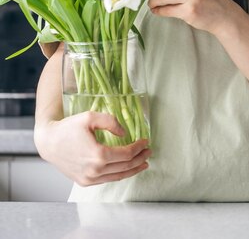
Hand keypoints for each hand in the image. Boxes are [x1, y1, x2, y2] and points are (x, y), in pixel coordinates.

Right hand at [34, 112, 151, 186]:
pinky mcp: (84, 182)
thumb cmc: (68, 127)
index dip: (139, 147)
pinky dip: (119, 174)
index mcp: (98, 155)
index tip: (146, 141)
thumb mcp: (90, 117)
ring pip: (117, 176)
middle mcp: (95, 171)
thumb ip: (111, 122)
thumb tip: (125, 133)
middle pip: (125, 167)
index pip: (127, 154)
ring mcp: (89, 179)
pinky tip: (125, 168)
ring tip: (143, 163)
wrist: (49, 142)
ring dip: (133, 170)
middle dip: (140, 159)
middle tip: (149, 152)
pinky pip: (107, 180)